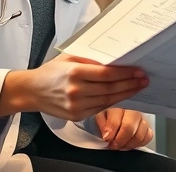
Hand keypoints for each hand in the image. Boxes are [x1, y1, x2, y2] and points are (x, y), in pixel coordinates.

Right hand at [0, 54, 147, 120]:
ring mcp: (76, 105)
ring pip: (107, 100)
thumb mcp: (68, 58)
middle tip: (143, 79)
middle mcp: (76, 90)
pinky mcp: (76, 116)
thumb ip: (90, 60)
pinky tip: (122, 96)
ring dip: (125, 94)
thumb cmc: (50, 72)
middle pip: (110, 88)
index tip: (138, 71)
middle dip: (130, 84)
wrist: (31, 91)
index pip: (106, 74)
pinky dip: (113, 103)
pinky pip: (100, 109)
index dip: (125, 73)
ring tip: (137, 87)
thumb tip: (113, 61)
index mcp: (75, 72)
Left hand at [96, 108, 152, 149]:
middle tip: (114, 146)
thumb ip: (102, 124)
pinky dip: (138, 143)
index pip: (116, 120)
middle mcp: (132, 110)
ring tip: (120, 146)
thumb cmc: (107, 117)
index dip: (111, 132)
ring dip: (128, 144)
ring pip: (139, 135)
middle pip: (129, 127)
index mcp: (118, 105)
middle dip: (120, 140)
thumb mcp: (100, 117)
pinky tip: (129, 143)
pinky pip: (148, 137)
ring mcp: (142, 119)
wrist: (114, 118)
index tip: (106, 139)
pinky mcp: (148, 127)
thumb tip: (107, 135)